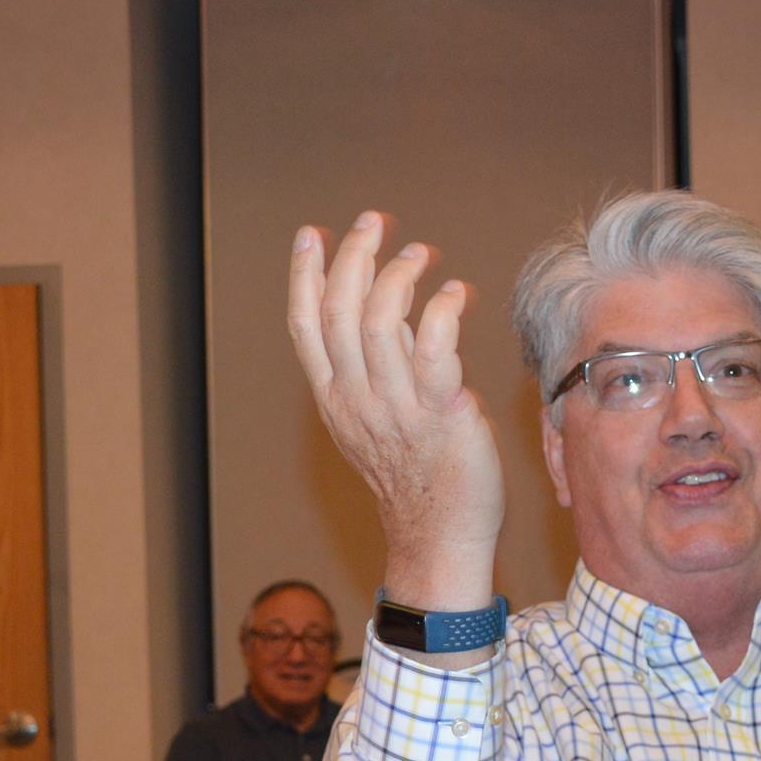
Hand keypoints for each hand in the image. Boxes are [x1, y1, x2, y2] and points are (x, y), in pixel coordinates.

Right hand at [287, 212, 504, 607]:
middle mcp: (357, 401)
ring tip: (421, 254)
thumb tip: (385, 303)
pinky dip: (442, 310)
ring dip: (399, 275)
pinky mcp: (441, 415)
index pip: (304, 325)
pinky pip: (433, 348)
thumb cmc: (418, 476)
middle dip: (354, 256)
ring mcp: (397, 409)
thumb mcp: (376, 419)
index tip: (313, 234)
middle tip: (376, 224)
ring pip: (379, 321)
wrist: (441, 536)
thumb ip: (377, 365)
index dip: (304, 274)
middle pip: (339, 310)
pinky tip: (456, 294)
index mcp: (335, 399)